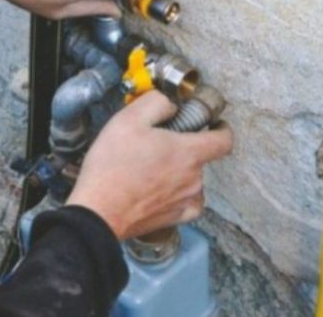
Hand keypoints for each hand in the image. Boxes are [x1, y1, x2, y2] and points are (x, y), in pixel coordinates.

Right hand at [66, 91, 232, 239]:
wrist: (98, 211)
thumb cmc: (112, 167)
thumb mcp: (129, 119)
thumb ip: (157, 103)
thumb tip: (170, 105)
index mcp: (189, 153)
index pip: (224, 140)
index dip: (222, 129)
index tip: (214, 125)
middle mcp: (194, 178)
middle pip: (201, 158)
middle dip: (185, 148)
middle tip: (159, 144)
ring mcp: (185, 200)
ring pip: (192, 180)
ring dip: (179, 171)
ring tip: (151, 168)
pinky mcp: (175, 218)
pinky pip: (187, 202)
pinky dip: (178, 195)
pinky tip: (160, 190)